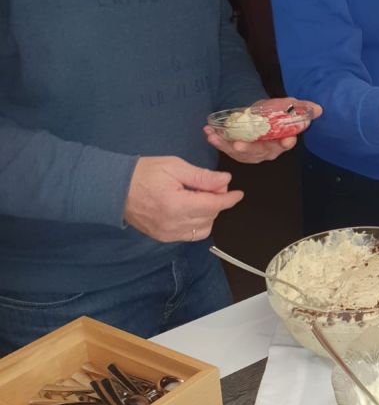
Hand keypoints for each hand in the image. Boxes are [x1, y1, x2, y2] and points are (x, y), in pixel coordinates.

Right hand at [123, 156, 243, 242]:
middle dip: (217, 201)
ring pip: (203, 228)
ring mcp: (168, 234)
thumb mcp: (174, 167)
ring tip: (199, 197)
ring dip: (209, 213)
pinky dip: (198, 223)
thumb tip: (225, 181)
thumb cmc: (144, 173)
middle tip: (213, 185)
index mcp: (176, 204)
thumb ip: (202, 177)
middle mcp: (173, 224)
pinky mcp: (164, 238)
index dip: (228, 199)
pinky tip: (192, 209)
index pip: (213, 205)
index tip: (238, 193)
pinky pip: (191, 234)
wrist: (114, 188)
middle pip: (210, 216)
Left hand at [204, 98, 322, 163]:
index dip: (286, 143)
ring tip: (215, 137)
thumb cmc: (275, 112)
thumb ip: (302, 108)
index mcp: (281, 142)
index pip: (285, 144)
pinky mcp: (238, 151)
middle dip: (249, 149)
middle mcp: (267, 151)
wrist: (259, 114)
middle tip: (239, 144)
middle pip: (260, 152)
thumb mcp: (289, 106)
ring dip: (226, 145)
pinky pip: (228, 149)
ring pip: (240, 153)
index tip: (287, 141)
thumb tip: (318, 109)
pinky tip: (209, 133)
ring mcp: (251, 153)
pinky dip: (218, 141)